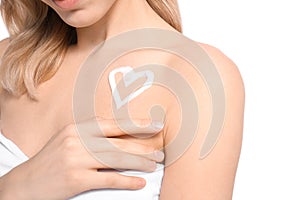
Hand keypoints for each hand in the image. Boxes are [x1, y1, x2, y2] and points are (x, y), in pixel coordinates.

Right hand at [0, 118, 163, 199]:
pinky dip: (126, 181)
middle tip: (159, 152)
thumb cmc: (51, 161)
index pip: (113, 124)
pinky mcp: (76, 179)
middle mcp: (77, 140)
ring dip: (139, 162)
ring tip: (154, 165)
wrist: (24, 183)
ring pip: (117, 159)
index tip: (155, 125)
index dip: (137, 125)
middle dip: (142, 147)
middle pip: (118, 143)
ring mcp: (76, 159)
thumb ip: (92, 137)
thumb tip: (121, 139)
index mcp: (78, 128)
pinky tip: (139, 182)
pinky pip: (108, 179)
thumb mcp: (69, 140)